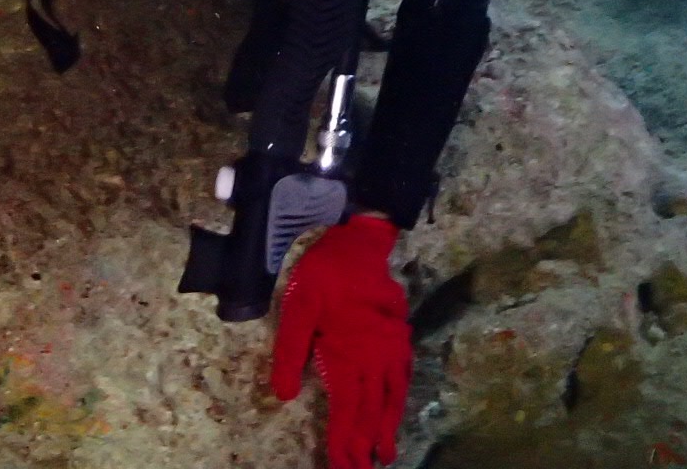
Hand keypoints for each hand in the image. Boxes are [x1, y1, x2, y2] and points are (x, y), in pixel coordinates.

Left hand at [271, 214, 412, 468]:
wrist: (360, 241)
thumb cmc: (325, 273)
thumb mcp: (298, 306)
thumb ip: (290, 351)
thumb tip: (284, 396)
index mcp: (349, 354)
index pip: (346, 410)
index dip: (343, 442)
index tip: (343, 467)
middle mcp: (374, 358)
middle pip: (370, 412)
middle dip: (364, 446)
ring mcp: (390, 348)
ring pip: (390, 398)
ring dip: (386, 429)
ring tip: (385, 456)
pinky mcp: (398, 337)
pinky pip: (402, 377)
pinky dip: (399, 401)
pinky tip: (396, 411)